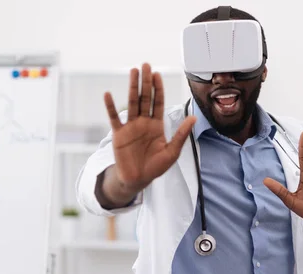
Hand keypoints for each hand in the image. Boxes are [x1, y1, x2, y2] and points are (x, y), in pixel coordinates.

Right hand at [104, 63, 196, 193]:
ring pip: (132, 103)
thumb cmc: (155, 167)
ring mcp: (130, 127)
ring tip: (133, 71)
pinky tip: (108, 94)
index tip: (158, 74)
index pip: (158, 102)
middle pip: (145, 98)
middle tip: (146, 65)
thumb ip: (181, 134)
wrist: (138, 180)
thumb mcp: (172, 151)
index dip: (158, 88)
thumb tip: (193, 117)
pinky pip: (114, 118)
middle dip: (146, 82)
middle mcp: (143, 122)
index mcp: (156, 125)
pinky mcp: (119, 134)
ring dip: (132, 87)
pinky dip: (111, 107)